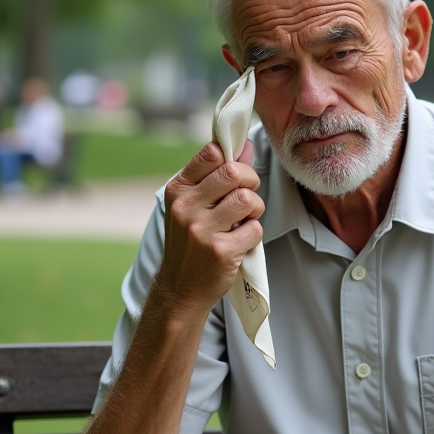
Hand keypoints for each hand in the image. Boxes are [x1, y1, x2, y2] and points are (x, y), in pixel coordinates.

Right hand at [156, 140, 263, 318]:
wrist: (180, 289)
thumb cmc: (191, 242)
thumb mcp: (193, 205)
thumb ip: (217, 175)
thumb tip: (245, 145)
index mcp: (178, 190)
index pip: (212, 152)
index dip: (233, 160)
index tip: (235, 175)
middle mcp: (185, 207)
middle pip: (234, 172)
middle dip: (251, 181)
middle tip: (247, 197)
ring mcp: (202, 230)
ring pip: (248, 199)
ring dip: (255, 208)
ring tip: (244, 219)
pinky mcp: (221, 251)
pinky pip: (255, 228)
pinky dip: (254, 233)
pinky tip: (240, 241)